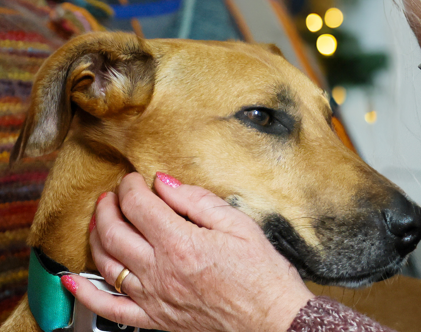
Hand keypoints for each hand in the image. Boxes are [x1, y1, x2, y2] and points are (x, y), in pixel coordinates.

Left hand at [64, 172, 313, 331]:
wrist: (272, 317)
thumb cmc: (263, 274)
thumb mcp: (239, 225)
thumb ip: (198, 201)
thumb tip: (165, 184)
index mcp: (181, 244)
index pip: (139, 206)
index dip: (131, 186)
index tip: (134, 179)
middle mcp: (161, 271)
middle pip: (115, 231)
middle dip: (109, 207)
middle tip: (112, 196)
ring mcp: (154, 298)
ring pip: (107, 263)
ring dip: (96, 237)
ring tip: (100, 221)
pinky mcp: (155, 319)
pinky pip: (110, 309)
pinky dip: (86, 293)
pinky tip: (72, 279)